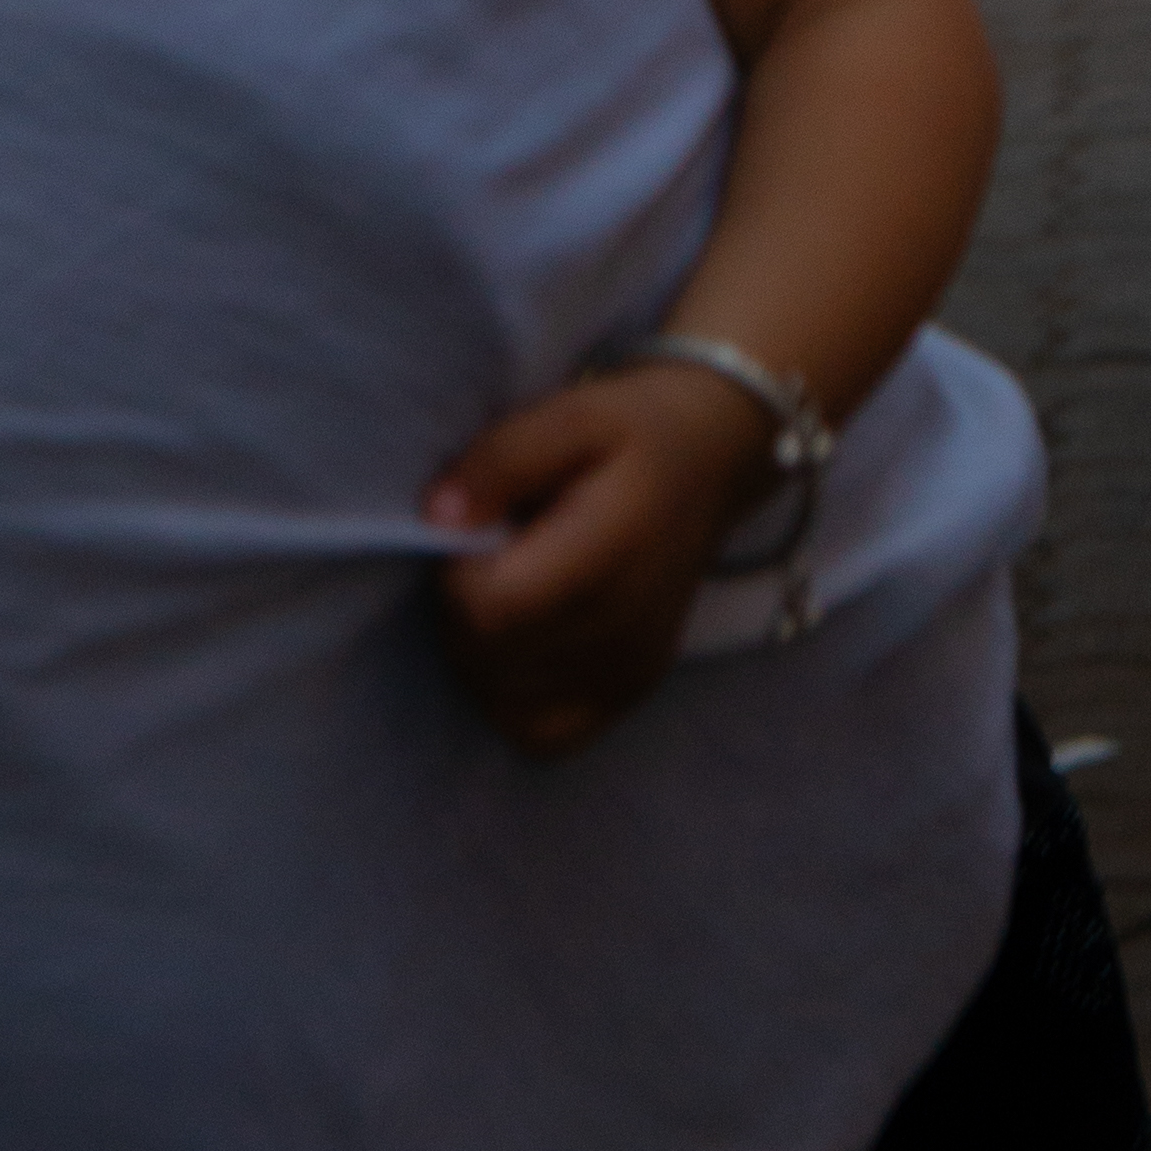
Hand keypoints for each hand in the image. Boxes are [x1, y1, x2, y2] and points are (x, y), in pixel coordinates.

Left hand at [425, 359, 783, 754]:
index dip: (456, 574)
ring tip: (506, 591)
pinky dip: (513, 701)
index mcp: (609, 556)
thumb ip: (500, 461)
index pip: (492, 611)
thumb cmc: (634, 431)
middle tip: (490, 552)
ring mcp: (630, 674)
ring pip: (506, 704)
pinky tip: (520, 644)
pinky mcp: (630, 693)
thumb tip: (437, 518)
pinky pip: (545, 735)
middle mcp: (623, 632)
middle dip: (461, 610)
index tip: (475, 527)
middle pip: (490, 661)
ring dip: (479, 655)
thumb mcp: (569, 415)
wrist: (714, 460)